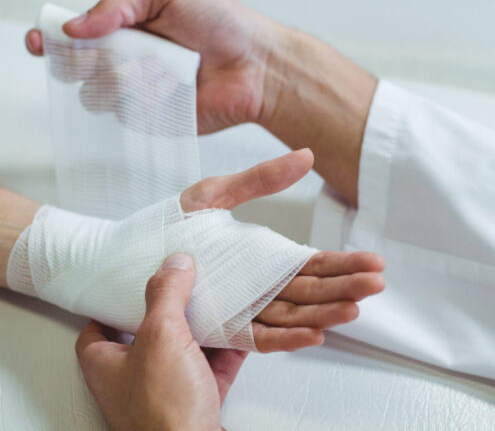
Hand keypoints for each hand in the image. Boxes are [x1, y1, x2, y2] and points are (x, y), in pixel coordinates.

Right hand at [25, 0, 278, 133]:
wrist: (256, 66)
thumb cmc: (222, 24)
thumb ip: (118, 5)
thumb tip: (77, 25)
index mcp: (124, 26)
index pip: (73, 34)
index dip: (50, 37)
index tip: (38, 41)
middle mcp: (124, 59)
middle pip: (74, 66)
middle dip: (79, 61)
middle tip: (103, 53)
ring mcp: (135, 92)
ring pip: (95, 94)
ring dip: (119, 78)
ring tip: (156, 66)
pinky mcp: (150, 120)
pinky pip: (125, 115)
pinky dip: (144, 99)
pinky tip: (170, 86)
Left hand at [76, 254, 246, 430]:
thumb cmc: (163, 415)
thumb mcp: (161, 337)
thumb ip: (166, 295)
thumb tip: (173, 265)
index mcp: (106, 364)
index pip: (95, 328)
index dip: (109, 305)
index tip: (126, 285)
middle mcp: (130, 382)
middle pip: (146, 337)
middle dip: (166, 314)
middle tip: (179, 290)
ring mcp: (163, 396)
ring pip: (182, 354)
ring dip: (200, 331)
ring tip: (214, 305)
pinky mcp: (194, 409)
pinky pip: (211, 372)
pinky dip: (226, 354)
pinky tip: (240, 337)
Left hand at [180, 148, 384, 351]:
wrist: (117, 263)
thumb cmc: (163, 230)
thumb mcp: (214, 195)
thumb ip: (260, 179)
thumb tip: (304, 156)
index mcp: (257, 259)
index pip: (307, 264)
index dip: (341, 263)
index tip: (371, 261)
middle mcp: (252, 289)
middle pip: (307, 290)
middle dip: (345, 286)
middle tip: (378, 281)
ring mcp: (237, 312)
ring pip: (290, 314)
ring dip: (325, 311)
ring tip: (357, 305)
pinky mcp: (218, 332)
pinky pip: (256, 336)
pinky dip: (285, 336)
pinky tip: (314, 333)